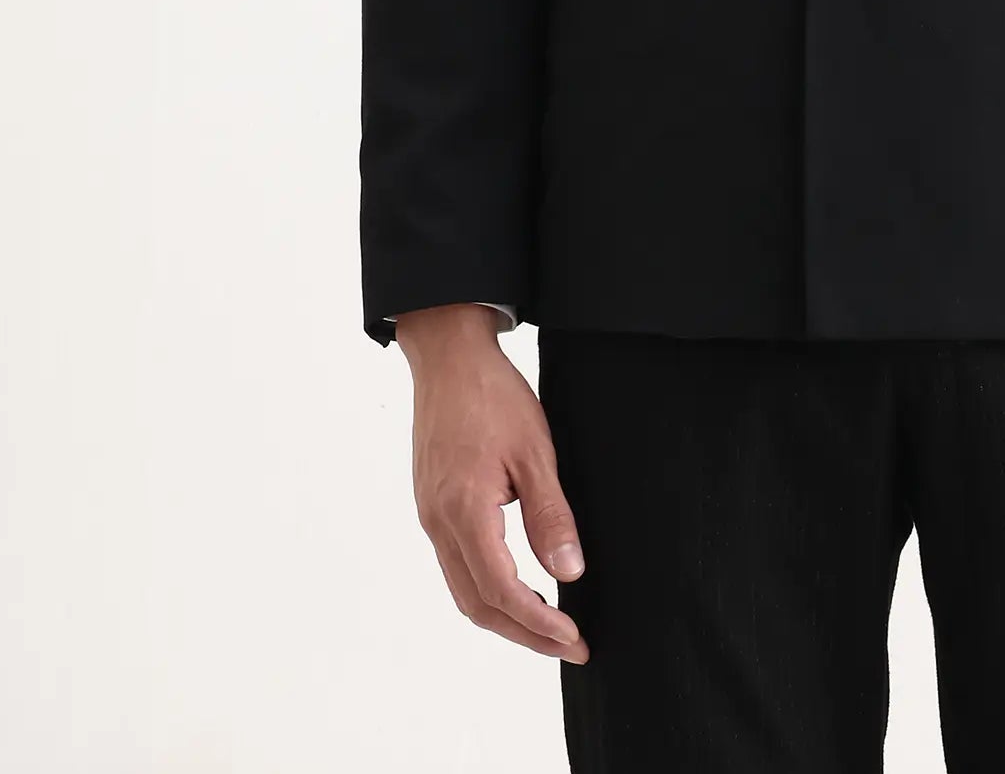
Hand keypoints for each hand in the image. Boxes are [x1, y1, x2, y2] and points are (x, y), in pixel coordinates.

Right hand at [396, 304, 589, 661]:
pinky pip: (457, 566)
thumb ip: (551, 515)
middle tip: (569, 647)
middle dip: (524, 635)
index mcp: (463, 510)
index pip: (500, 590)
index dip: (538, 623)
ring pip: (464, 590)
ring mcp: (430, 516)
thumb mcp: (535, 451)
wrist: (448, 357)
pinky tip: (518, 590)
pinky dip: (488, 590)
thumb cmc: (493, 395)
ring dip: (505, 617)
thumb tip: (569, 573)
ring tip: (549, 629)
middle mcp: (438, 522)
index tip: (574, 638)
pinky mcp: (432, 506)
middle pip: (477, 605)